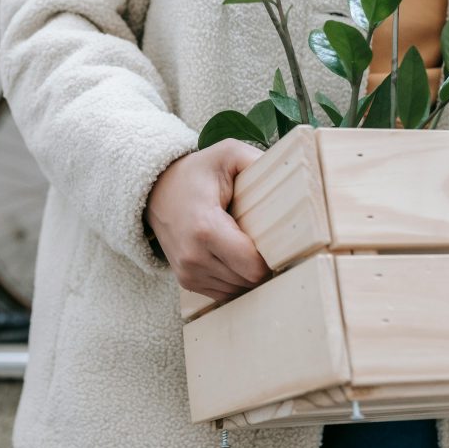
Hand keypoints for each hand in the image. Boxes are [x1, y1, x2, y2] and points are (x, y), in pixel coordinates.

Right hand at [145, 139, 270, 300]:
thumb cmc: (196, 172)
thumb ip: (257, 161)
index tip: (281, 239)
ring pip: (239, 290)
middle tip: (271, 241)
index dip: (274, 257)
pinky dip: (236, 279)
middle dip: (265, 265)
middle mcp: (193, 257)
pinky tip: (237, 257)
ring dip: (250, 274)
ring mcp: (188, 272)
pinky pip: (225, 293)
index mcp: (205, 228)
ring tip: (251, 247)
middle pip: (249, 281)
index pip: (253, 267)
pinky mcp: (187, 281)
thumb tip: (293, 171)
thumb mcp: (226, 154)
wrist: (156, 191)